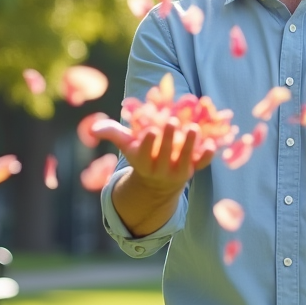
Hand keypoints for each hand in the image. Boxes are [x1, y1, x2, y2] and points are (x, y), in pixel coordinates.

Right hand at [94, 118, 215, 192]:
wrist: (158, 182)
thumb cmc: (141, 154)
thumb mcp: (126, 144)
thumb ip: (111, 133)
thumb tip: (93, 128)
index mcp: (142, 161)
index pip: (144, 152)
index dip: (147, 143)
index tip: (151, 130)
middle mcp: (160, 169)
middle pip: (165, 155)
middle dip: (169, 139)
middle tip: (173, 121)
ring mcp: (177, 171)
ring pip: (185, 160)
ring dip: (190, 145)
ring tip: (194, 128)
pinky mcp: (192, 170)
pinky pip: (201, 165)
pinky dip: (206, 157)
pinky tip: (212, 144)